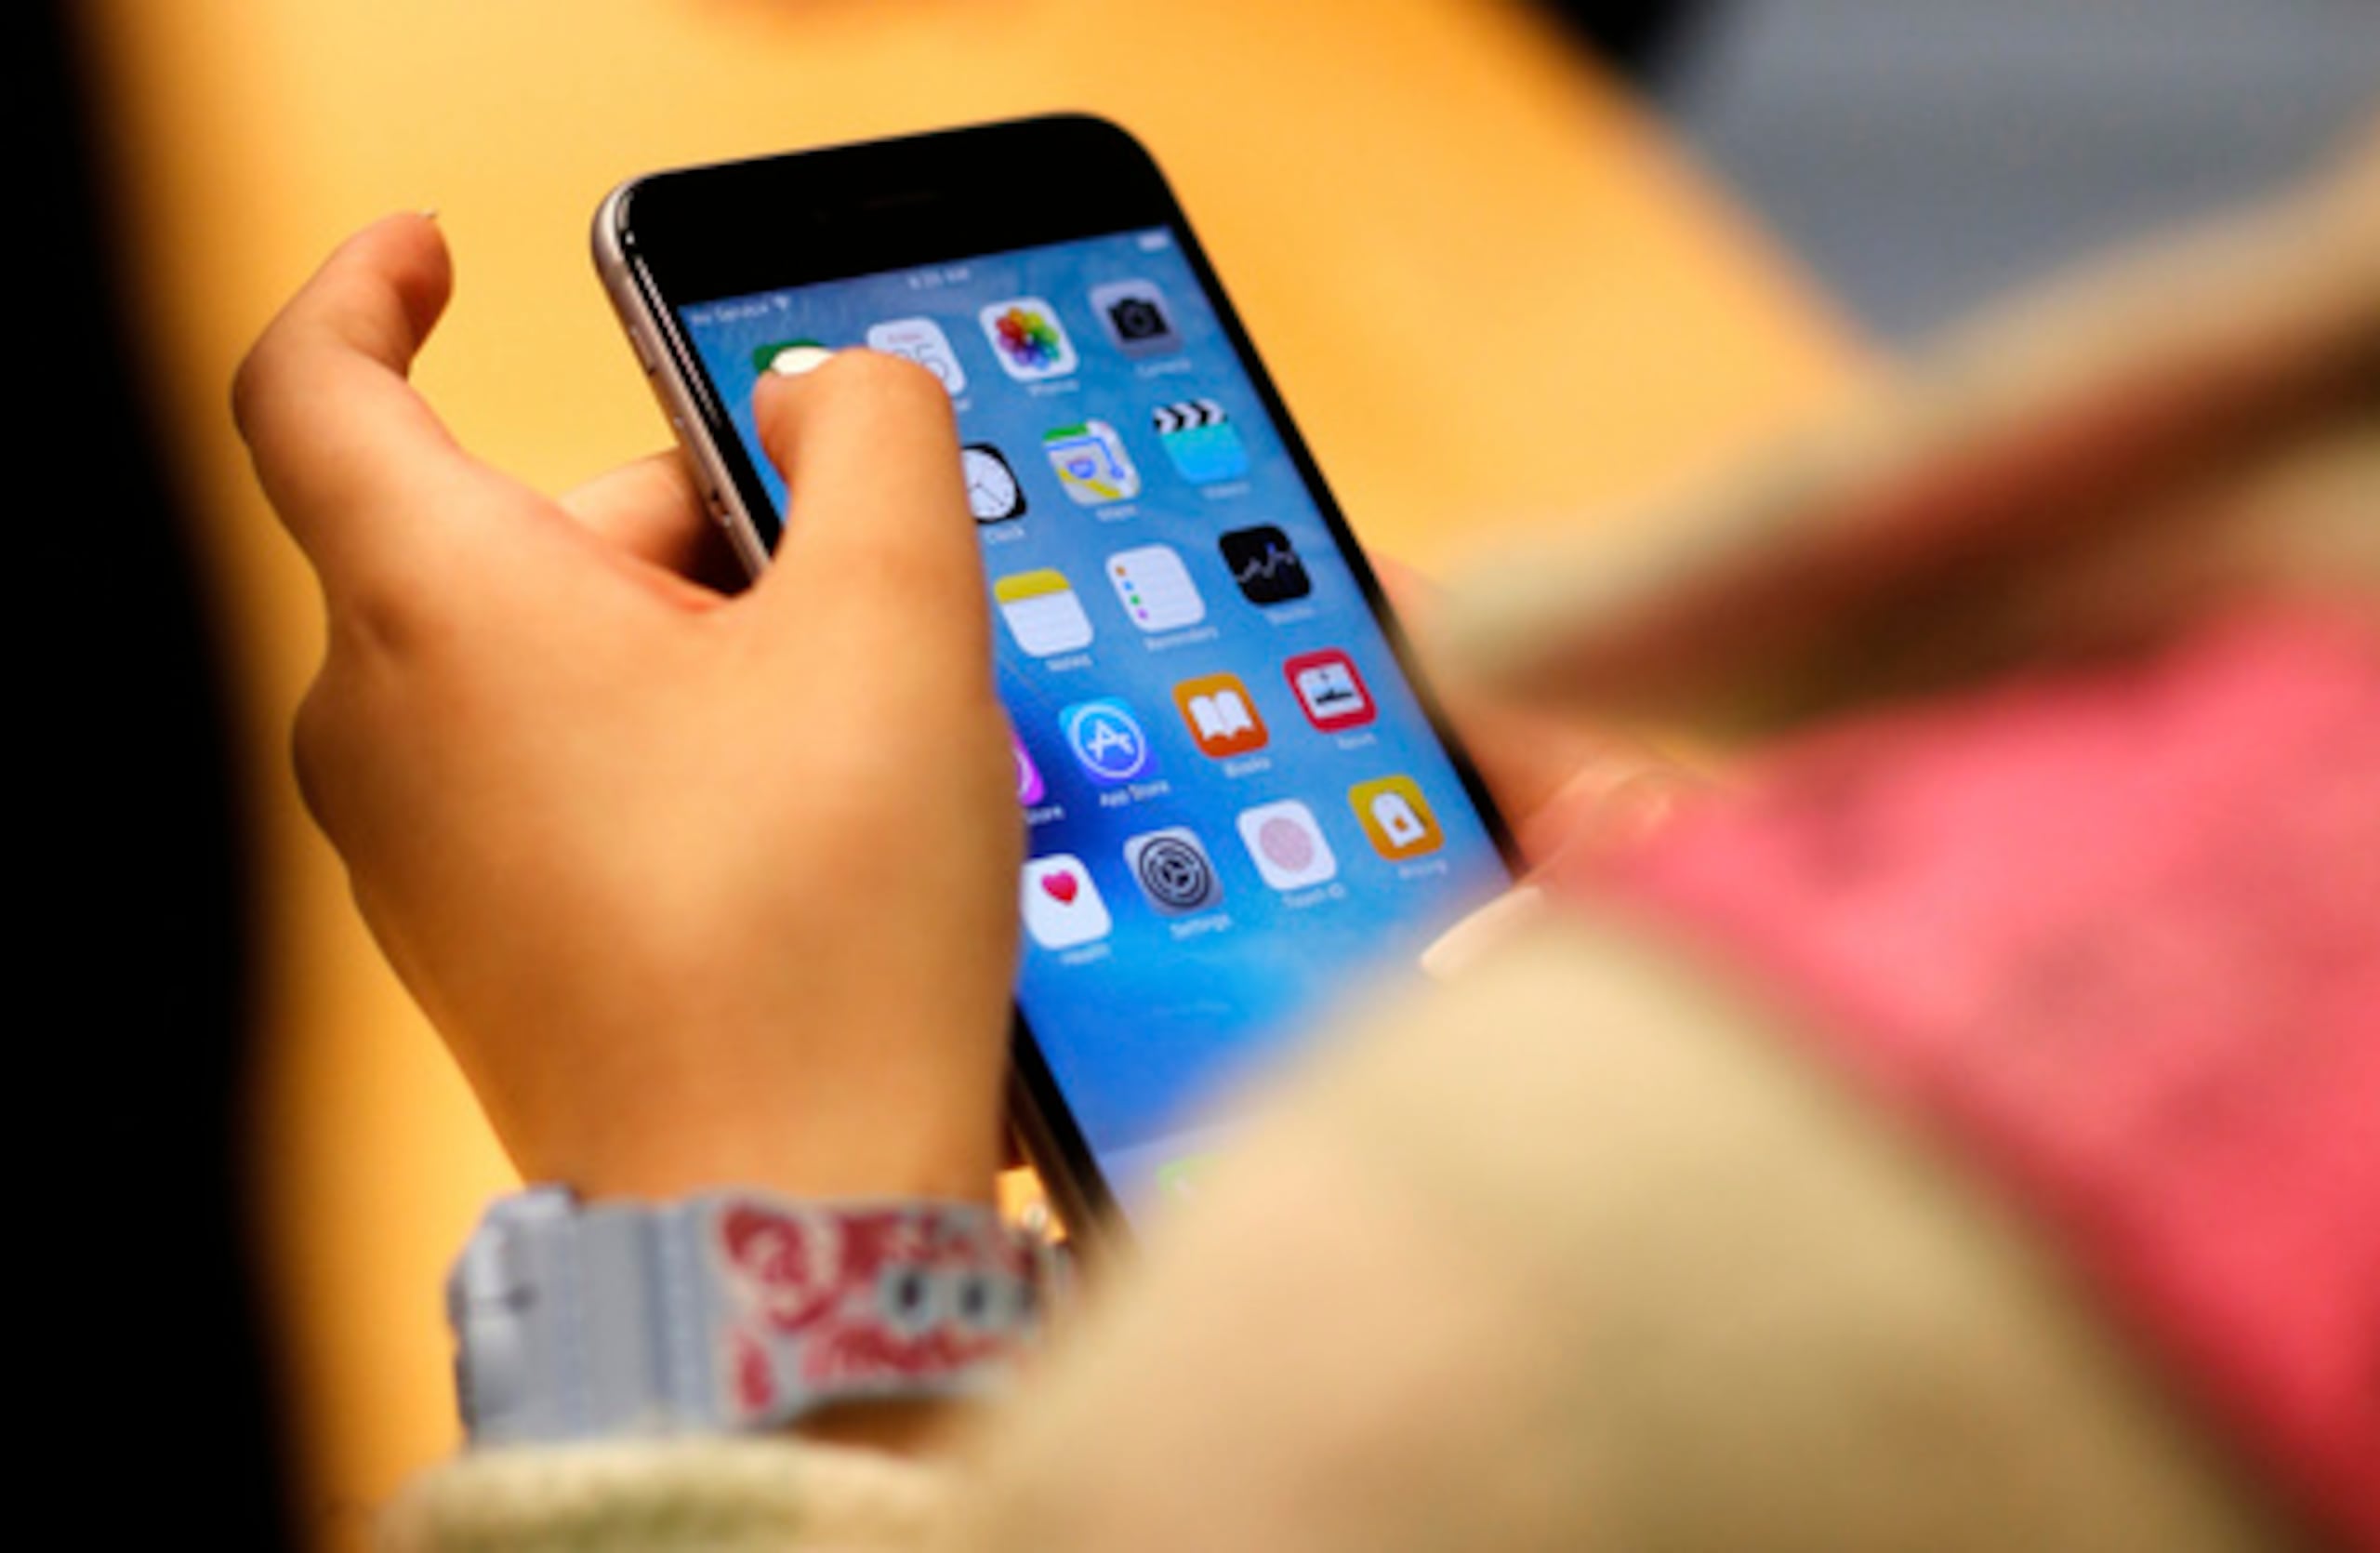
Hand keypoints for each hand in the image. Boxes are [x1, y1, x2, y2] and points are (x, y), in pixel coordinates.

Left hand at [235, 214, 1017, 1203]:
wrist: (777, 1211)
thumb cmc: (817, 923)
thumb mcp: (900, 621)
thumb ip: (878, 441)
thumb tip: (836, 393)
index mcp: (438, 609)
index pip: (312, 382)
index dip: (368, 287)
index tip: (431, 250)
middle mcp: (384, 725)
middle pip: (515, 530)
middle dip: (689, 524)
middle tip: (849, 591)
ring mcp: (417, 849)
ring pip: (549, 654)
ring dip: (701, 645)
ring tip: (854, 735)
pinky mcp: (481, 935)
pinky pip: (556, 769)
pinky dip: (673, 748)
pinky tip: (805, 826)